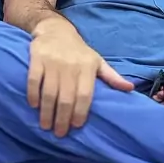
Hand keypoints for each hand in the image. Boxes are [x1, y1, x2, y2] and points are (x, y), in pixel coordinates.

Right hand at [28, 17, 133, 136]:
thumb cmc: (78, 50)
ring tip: (46, 125)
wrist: (55, 29)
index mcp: (87, 67)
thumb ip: (111, 77)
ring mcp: (52, 62)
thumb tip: (130, 89)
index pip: (85, 95)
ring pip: (49, 92)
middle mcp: (70, 65)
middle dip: (62, 118)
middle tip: (59, 133)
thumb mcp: (97, 61)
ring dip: (47, 112)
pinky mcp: (37, 58)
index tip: (76, 126)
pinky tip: (34, 106)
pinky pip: (33, 80)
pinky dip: (33, 94)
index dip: (80, 112)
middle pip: (66, 97)